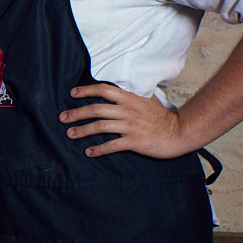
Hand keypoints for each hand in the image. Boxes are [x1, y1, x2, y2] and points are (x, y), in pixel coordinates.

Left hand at [59, 83, 190, 158]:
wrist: (180, 132)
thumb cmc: (163, 117)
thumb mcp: (148, 100)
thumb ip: (132, 96)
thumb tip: (119, 90)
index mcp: (130, 98)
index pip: (104, 90)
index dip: (86, 90)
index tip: (72, 93)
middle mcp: (128, 110)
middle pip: (96, 109)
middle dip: (76, 113)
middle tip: (63, 117)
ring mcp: (131, 126)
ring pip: (100, 126)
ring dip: (82, 130)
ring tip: (70, 134)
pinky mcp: (134, 141)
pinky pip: (112, 145)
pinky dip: (98, 149)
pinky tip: (88, 152)